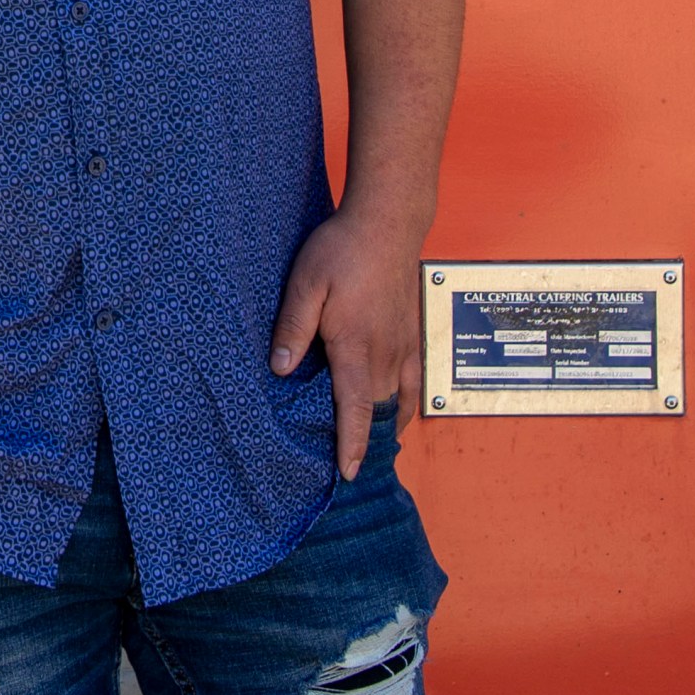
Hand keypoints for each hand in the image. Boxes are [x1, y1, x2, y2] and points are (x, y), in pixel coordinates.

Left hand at [270, 205, 426, 481]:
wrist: (387, 221)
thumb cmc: (342, 249)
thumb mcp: (305, 284)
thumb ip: (293, 329)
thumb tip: (281, 372)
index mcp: (357, 347)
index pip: (356, 409)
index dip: (352, 445)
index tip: (348, 474)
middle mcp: (386, 353)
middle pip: (378, 412)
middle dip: (368, 443)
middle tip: (353, 470)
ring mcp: (405, 344)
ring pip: (399, 400)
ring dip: (387, 427)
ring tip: (373, 449)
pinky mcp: (413, 332)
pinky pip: (413, 380)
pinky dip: (405, 403)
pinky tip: (395, 410)